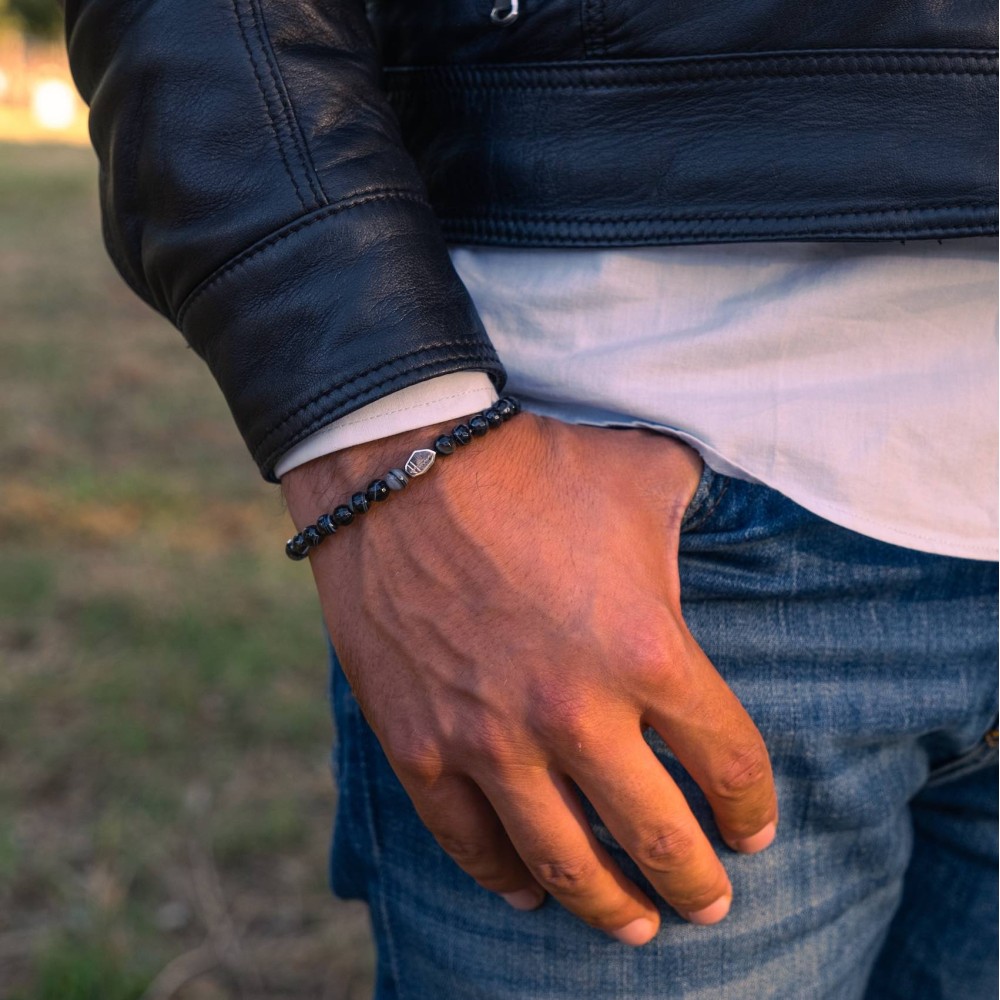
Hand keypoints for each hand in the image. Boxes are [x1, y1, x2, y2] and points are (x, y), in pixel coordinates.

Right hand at [283, 414, 777, 945]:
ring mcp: (489, 739)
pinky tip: (529, 888)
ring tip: (634, 928)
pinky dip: (505, 875)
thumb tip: (728, 517)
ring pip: (563, 861)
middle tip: (711, 906)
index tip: (752, 829)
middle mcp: (574, 714)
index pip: (729, 763)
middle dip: (696, 884)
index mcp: (646, 651)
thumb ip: (698, 515)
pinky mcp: (420, 744)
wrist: (401, 464)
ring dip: (607, 906)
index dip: (752, 808)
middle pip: (658, 836)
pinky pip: (468, 839)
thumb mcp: (642, 475)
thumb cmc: (531, 464)